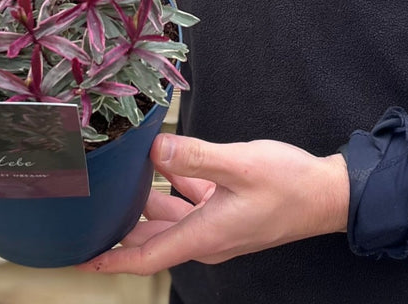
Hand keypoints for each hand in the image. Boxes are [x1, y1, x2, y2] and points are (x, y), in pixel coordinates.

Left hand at [79, 134, 348, 274]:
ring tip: (115, 183)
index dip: (111, 260)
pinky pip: (188, 201)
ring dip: (144, 204)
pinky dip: (171, 186)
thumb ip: (195, 155)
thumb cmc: (289, 184)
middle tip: (89, 212)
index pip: (146, 257)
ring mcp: (217, 224)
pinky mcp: (227, 209)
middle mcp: (206, 237)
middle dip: (119, 229)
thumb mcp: (239, 164)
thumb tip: (154, 148)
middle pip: (151, 238)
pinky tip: (161, 160)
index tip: (80, 258)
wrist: (326, 194)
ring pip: (168, 218)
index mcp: (204, 235)